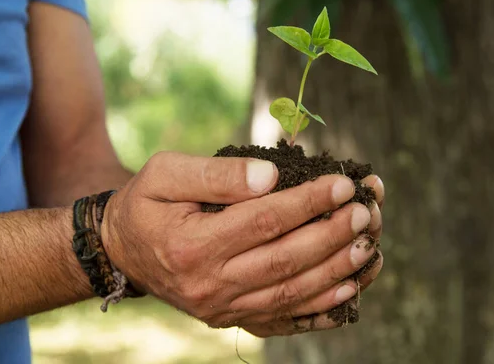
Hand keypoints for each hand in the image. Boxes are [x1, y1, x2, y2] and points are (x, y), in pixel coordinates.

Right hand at [101, 152, 383, 336]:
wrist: (124, 251)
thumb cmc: (148, 203)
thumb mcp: (166, 174)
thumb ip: (217, 174)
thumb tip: (272, 175)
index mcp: (191, 245)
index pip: (264, 221)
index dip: (308, 201)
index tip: (342, 183)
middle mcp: (209, 285)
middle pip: (285, 260)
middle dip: (331, 235)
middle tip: (364, 212)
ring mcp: (223, 309)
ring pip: (291, 293)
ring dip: (336, 271)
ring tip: (368, 246)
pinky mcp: (232, 320)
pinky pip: (285, 319)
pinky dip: (322, 308)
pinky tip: (351, 290)